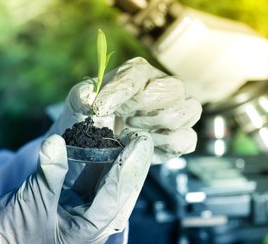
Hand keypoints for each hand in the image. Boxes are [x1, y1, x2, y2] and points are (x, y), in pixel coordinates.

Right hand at [0, 131, 152, 243]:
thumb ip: (48, 173)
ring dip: (113, 160)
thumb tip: (57, 140)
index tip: (140, 143)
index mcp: (86, 231)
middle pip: (119, 190)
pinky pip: (85, 179)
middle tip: (140, 137)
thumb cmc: (9, 239)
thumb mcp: (31, 205)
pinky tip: (96, 144)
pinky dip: (91, 162)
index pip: (116, 196)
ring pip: (104, 183)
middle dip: (131, 164)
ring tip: (123, 136)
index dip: (129, 167)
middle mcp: (88, 222)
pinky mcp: (65, 201)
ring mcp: (77, 211)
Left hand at [48, 57, 201, 164]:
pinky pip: (187, 139)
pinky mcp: (179, 138)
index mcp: (137, 73)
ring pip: (190, 110)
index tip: (100, 109)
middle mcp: (162, 88)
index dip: (120, 92)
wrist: (97, 141)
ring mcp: (175, 112)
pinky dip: (167, 145)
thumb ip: (81, 96)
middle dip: (146, 106)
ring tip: (133, 131)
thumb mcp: (78, 103)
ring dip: (159, 124)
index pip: (137, 74)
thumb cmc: (91, 116)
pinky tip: (144, 144)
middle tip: (124, 119)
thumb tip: (90, 98)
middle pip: (174, 88)